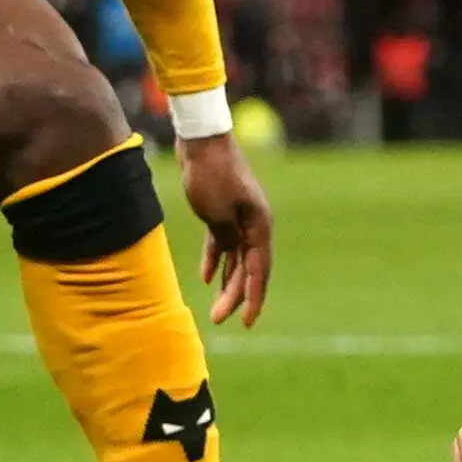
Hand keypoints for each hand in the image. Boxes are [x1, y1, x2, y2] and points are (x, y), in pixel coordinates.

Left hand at [175, 133, 271, 325]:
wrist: (202, 138)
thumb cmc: (210, 174)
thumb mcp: (217, 213)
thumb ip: (226, 238)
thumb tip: (230, 254)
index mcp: (260, 224)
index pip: (259, 270)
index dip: (253, 299)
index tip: (247, 323)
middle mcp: (255, 223)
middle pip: (249, 267)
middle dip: (236, 296)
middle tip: (218, 319)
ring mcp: (241, 216)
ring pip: (236, 257)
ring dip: (227, 282)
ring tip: (216, 308)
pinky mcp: (224, 210)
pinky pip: (223, 242)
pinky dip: (216, 259)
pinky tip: (206, 278)